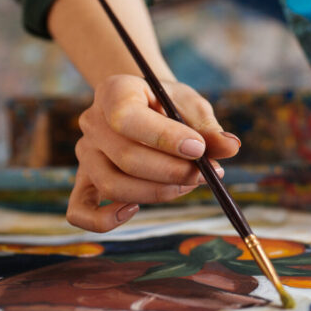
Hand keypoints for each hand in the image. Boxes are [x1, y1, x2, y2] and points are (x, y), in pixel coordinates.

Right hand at [67, 74, 239, 231]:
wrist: (143, 105)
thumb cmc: (168, 104)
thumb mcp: (189, 104)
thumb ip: (207, 126)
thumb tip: (231, 148)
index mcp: (113, 92)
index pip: (128, 118)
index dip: (164, 138)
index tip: (199, 149)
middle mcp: (91, 123)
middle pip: (125, 157)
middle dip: (172, 171)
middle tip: (206, 174)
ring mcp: (84, 153)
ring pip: (112, 185)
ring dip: (156, 192)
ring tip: (190, 184)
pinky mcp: (83, 181)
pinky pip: (80, 211)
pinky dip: (105, 219)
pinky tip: (135, 209)